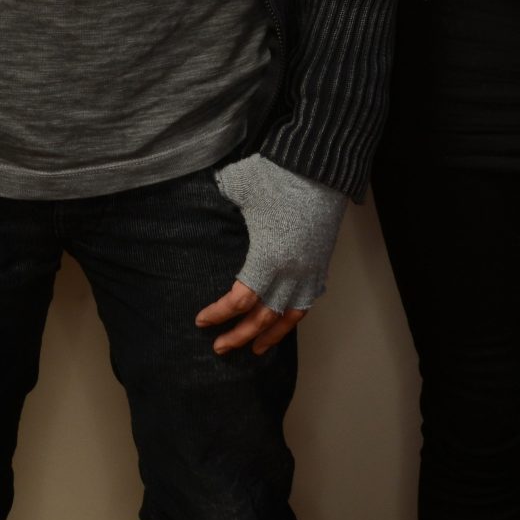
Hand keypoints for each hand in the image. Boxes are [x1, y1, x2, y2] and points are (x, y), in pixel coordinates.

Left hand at [200, 154, 344, 353]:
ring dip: (270, 337)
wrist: (321, 168)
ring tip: (254, 351)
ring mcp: (309, 272)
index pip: (240, 301)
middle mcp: (290, 273)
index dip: (219, 314)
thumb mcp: (238, 186)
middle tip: (219, 348)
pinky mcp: (320, 265)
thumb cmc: (278, 176)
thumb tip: (198, 196)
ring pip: (289, 318)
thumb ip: (217, 198)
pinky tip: (282, 322)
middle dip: (239, 336)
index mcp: (267, 258)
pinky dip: (292, 318)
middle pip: (263, 318)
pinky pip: (306, 302)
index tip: (201, 320)